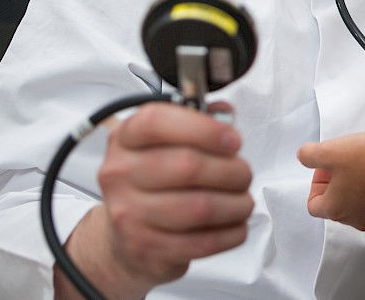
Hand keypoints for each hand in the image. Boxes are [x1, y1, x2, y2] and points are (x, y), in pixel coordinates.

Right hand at [57, 101, 253, 297]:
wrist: (126, 237)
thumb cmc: (155, 181)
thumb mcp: (166, 142)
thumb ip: (197, 121)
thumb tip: (226, 116)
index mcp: (125, 138)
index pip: (157, 122)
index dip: (203, 129)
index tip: (233, 140)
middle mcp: (119, 173)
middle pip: (188, 166)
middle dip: (231, 170)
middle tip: (244, 174)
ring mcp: (128, 214)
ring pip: (199, 207)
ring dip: (236, 204)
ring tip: (244, 201)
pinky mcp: (146, 248)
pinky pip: (202, 242)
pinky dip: (230, 233)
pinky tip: (235, 224)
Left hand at [298, 131, 364, 230]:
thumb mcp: (332, 150)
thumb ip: (310, 154)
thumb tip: (304, 156)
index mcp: (335, 208)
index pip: (313, 205)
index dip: (316, 183)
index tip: (324, 169)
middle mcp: (357, 219)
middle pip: (338, 204)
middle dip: (338, 181)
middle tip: (344, 162)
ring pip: (361, 203)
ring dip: (359, 183)